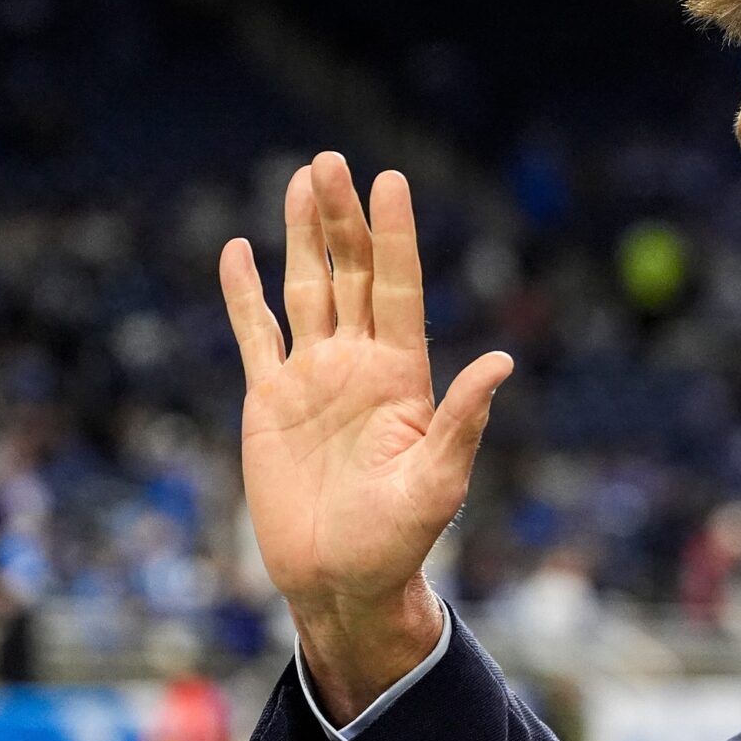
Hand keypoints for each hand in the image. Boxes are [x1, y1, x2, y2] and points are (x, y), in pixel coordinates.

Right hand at [219, 152, 512, 719]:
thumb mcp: (438, 483)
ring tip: (303, 179)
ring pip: (306, 289)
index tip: (391, 181)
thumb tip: (502, 362)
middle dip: (342, 218)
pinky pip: (254, 334)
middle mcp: (358, 364)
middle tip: (332, 160)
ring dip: (302, 235)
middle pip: (350, 274)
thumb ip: (463, 421)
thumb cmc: (399, 541)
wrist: (340, 581)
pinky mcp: (268, 400)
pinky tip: (238, 249)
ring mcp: (312, 377)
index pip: (397, 289)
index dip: (394, 236)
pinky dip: (243, 293)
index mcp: (403, 376)